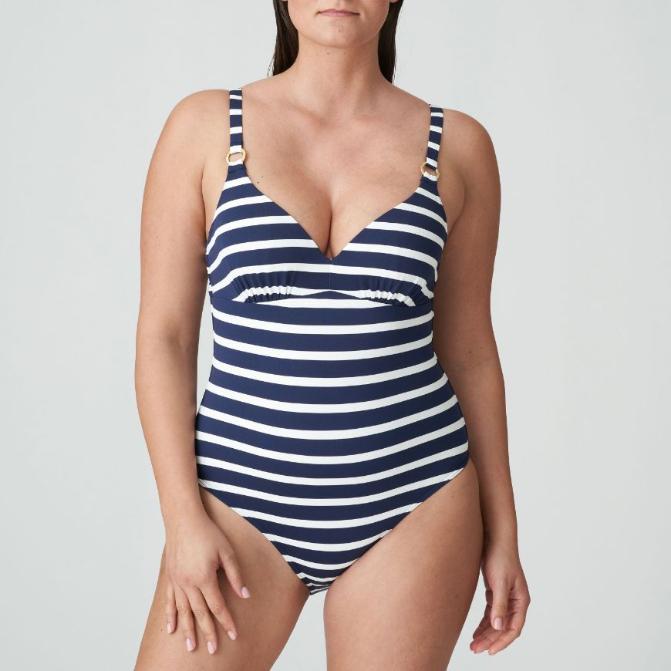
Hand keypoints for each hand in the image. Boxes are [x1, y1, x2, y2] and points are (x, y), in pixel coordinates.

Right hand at [162, 508, 250, 654]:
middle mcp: (188, 584)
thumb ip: (235, 575)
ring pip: (183, 611)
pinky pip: (169, 601)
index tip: (233, 635)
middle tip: (213, 650)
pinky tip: (171, 628)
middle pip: (199, 613)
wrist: (183, 519)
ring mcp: (177, 582)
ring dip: (188, 629)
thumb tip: (245, 595)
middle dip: (207, 632)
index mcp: (204, 578)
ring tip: (191, 646)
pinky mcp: (170, 577)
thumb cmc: (207, 533)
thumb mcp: (227, 551)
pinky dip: (171, 616)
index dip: (226, 621)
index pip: (217, 606)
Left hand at [470, 541, 530, 654]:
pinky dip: (484, 623)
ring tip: (473, 645)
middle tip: (475, 650)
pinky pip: (491, 613)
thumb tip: (498, 626)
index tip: (489, 651)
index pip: (513, 629)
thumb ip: (499, 605)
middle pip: (503, 627)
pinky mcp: (496, 591)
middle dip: (490, 640)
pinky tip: (475, 631)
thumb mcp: (499, 582)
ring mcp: (506, 597)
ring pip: (496, 622)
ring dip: (486, 633)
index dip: (502, 642)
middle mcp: (515, 601)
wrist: (494, 538)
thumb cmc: (500, 557)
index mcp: (521, 601)